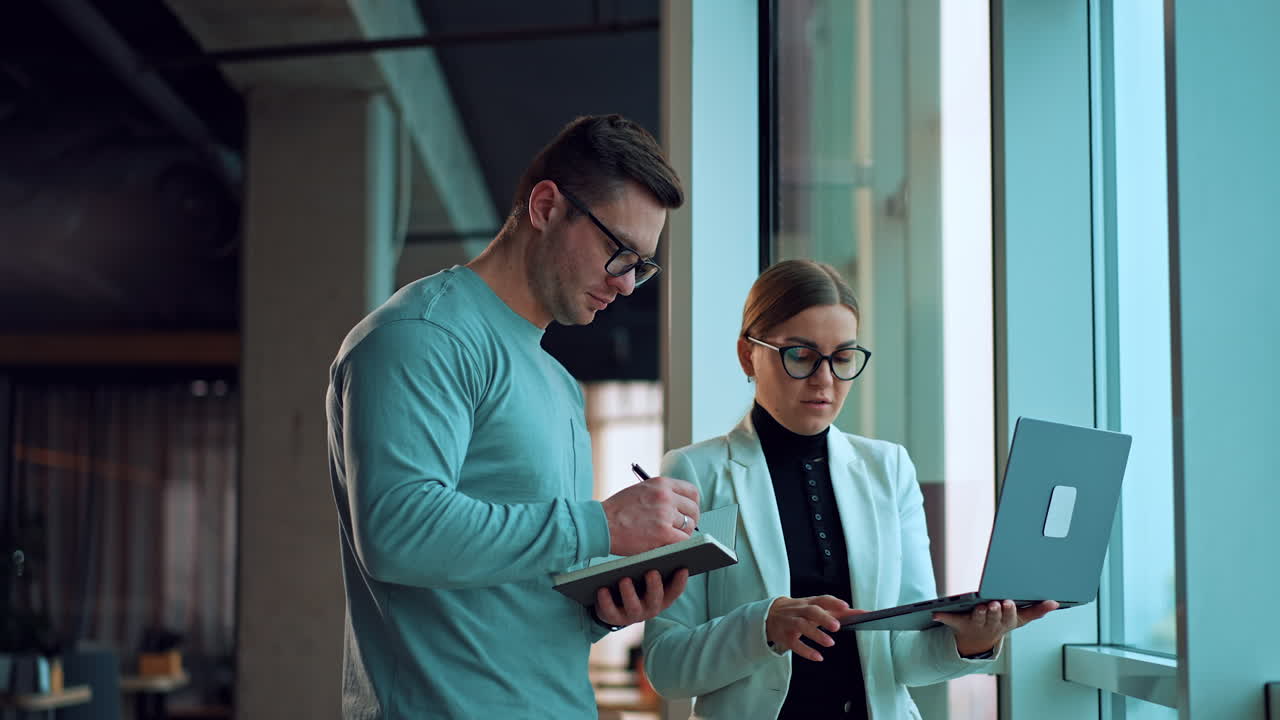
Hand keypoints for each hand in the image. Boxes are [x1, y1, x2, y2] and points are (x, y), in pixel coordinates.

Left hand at [594, 568, 690, 627]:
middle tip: (651, 571)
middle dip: (654, 586)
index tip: (682, 568)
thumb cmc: (636, 584)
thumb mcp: (647, 578)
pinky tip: (602, 589)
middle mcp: (650, 608)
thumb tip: (666, 542)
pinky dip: (606, 601)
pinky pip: (610, 611)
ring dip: (629, 593)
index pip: (674, 592)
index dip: (680, 582)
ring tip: (624, 579)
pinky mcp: (614, 618)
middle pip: (656, 599)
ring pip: (633, 607)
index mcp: (661, 598)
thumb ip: (656, 566)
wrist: (613, 605)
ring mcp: (632, 615)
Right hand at [602, 475, 700, 555]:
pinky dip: (678, 544)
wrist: (601, 524)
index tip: (690, 511)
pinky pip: (683, 540)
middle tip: (683, 528)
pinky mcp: (663, 533)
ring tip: (670, 537)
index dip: (693, 504)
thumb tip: (680, 503)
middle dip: (690, 520)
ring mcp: (665, 515)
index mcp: (661, 483)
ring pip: (688, 526)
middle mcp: (666, 496)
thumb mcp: (641, 490)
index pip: (691, 491)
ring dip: (682, 534)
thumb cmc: (617, 509)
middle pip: (693, 509)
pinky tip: (668, 544)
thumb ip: (661, 493)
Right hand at [765, 595, 864, 661]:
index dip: (833, 602)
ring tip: (830, 643)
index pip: (822, 599)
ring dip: (816, 634)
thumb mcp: (815, 608)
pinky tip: (818, 656)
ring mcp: (791, 623)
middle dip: (824, 618)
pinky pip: (794, 643)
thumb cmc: (800, 612)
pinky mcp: (785, 636)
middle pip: (811, 611)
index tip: (846, 606)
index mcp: (809, 602)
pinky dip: (806, 650)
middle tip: (837, 626)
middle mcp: (800, 610)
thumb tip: (862, 614)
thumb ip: (837, 612)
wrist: (771, 615)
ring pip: (801, 625)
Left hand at [933, 599, 1058, 655]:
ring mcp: (975, 624)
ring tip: (978, 605)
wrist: (977, 641)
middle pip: (993, 618)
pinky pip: (950, 620)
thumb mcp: (1020, 619)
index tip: (1009, 602)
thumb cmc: (1000, 623)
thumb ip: (1037, 610)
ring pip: (977, 618)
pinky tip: (935, 614)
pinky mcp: (959, 623)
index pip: (1009, 618)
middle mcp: (991, 625)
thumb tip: (1055, 602)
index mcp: (1005, 623)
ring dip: (978, 613)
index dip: (1008, 611)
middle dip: (995, 611)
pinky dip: (942, 617)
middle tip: (995, 603)